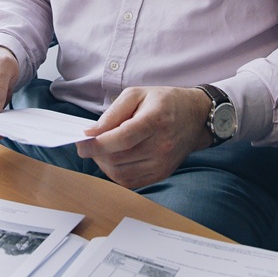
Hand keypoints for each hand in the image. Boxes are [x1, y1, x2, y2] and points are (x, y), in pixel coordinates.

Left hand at [76, 86, 212, 188]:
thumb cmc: (164, 102)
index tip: (81, 141)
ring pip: (121, 173)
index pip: (122, 138)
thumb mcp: (137, 94)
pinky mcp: (162, 174)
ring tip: (101, 150)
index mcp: (156, 120)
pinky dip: (115, 173)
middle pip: (118, 158)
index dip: (97, 143)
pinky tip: (113, 159)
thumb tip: (91, 132)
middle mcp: (162, 145)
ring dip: (103, 164)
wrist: (196, 116)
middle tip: (88, 144)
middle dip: (96, 153)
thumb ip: (113, 112)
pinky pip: (130, 182)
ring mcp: (163, 163)